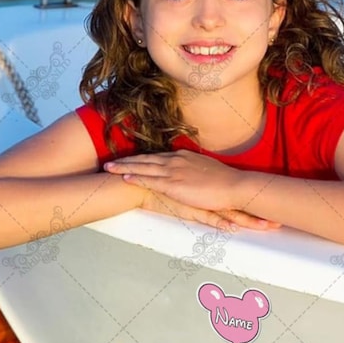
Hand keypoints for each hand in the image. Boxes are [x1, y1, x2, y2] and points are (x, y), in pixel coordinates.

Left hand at [105, 150, 242, 212]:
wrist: (234, 186)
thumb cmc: (225, 182)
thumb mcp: (208, 170)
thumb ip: (196, 170)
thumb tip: (193, 173)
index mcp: (184, 156)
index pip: (158, 156)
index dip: (142, 158)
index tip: (130, 159)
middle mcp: (176, 160)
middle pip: (146, 159)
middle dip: (127, 161)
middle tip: (111, 162)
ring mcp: (174, 171)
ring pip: (143, 167)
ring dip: (125, 168)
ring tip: (109, 169)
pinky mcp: (174, 184)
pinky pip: (150, 180)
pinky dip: (136, 178)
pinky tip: (125, 178)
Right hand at [139, 190, 280, 231]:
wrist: (142, 184)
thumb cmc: (165, 186)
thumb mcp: (188, 186)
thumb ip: (202, 189)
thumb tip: (215, 192)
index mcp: (213, 187)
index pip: (241, 193)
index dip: (259, 199)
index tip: (277, 206)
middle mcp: (212, 194)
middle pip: (243, 202)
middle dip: (263, 211)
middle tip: (282, 219)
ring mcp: (203, 202)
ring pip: (231, 212)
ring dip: (250, 220)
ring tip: (269, 226)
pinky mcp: (191, 210)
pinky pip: (210, 218)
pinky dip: (222, 223)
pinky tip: (234, 228)